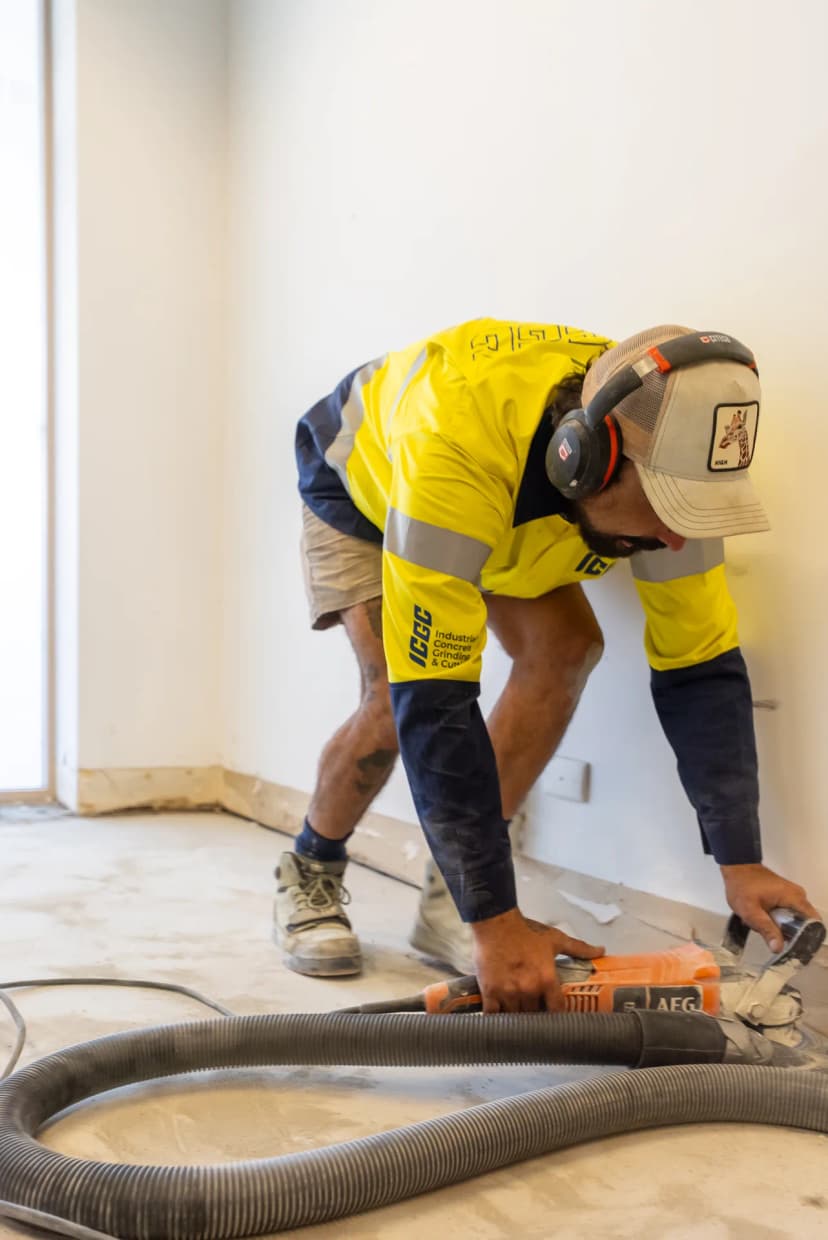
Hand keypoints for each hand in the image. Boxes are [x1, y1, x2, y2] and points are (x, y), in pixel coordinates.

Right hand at [471, 907, 604, 1012]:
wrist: (497, 922)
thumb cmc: (526, 931)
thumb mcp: (555, 939)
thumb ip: (579, 949)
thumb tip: (600, 951)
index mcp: (546, 980)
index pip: (557, 1010)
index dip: (557, 1016)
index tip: (557, 1019)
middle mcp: (528, 990)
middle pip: (534, 1015)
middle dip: (535, 1015)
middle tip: (535, 1013)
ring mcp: (508, 993)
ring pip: (515, 1017)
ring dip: (517, 1018)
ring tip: (518, 1016)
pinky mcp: (490, 992)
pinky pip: (493, 1015)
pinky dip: (496, 1019)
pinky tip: (498, 1019)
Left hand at [721, 863, 819, 952]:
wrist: (737, 867)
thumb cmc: (742, 885)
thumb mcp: (750, 911)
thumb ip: (766, 929)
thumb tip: (778, 948)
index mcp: (795, 898)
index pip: (813, 924)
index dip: (805, 939)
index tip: (792, 947)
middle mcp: (799, 896)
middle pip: (802, 925)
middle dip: (785, 933)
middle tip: (768, 932)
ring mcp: (794, 896)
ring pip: (793, 921)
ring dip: (778, 927)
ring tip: (761, 923)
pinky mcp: (787, 897)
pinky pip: (788, 915)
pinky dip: (776, 920)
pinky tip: (762, 917)